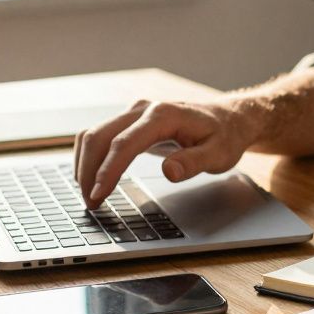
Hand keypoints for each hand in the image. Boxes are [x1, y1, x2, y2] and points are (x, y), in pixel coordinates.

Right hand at [73, 99, 259, 207]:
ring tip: (90, 195)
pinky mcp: (130, 121)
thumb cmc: (224, 136)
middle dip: (89, 171)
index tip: (98, 194)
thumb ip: (194, 162)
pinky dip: (91, 157)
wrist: (228, 118)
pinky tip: (93, 177)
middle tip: (90, 203)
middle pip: (100, 136)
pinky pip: (100, 135)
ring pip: (94, 134)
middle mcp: (143, 109)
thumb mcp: (219, 154)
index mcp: (163, 115)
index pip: (125, 143)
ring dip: (85, 164)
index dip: (108, 170)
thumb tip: (169, 172)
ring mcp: (134, 113)